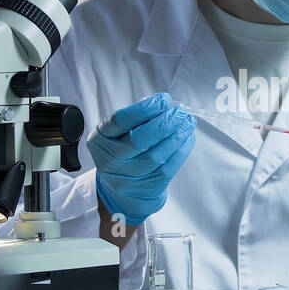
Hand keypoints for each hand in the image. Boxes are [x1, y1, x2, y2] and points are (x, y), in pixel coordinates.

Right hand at [87, 92, 196, 225]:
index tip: (163, 100)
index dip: (144, 109)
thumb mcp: (119, 133)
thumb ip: (137, 119)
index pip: (120, 121)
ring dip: (176, 136)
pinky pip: (167, 168)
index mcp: (100, 139)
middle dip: (164, 123)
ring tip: (188, 123)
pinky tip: (187, 138)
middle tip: (180, 112)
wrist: (122, 189)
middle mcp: (110, 159)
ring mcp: (127, 177)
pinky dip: (181, 151)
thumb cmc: (124, 151)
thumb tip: (166, 105)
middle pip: (138, 140)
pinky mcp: (146, 187)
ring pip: (155, 156)